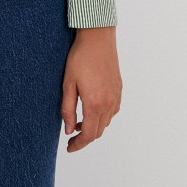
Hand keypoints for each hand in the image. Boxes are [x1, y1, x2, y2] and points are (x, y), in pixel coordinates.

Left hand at [61, 26, 121, 152]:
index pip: (88, 134)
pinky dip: (102, 116)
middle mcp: (108, 103)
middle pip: (98, 131)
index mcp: (94, 103)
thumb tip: (69, 129)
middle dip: (85, 138)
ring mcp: (116, 96)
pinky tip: (92, 109)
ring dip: (94, 127)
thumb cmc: (80, 58)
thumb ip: (68, 108)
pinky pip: (112, 111)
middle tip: (71, 137)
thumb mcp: (68, 83)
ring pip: (106, 122)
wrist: (97, 38)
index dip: (78, 144)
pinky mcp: (119, 89)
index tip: (69, 147)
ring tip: (79, 122)